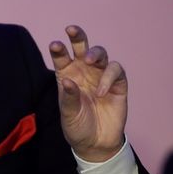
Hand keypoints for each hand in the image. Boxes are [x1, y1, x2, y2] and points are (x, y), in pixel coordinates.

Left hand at [49, 25, 126, 161]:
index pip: (62, 57)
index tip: (55, 45)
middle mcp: (84, 71)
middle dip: (78, 36)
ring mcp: (101, 76)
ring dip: (95, 53)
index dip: (59, 49)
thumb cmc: (77, 126)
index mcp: (67, 75)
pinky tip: (101, 91)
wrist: (96, 143)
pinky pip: (116, 71)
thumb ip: (69, 98)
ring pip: (100, 54)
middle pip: (82, 48)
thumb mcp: (68, 114)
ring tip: (90, 61)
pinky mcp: (118, 84)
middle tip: (71, 30)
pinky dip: (109, 76)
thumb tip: (68, 80)